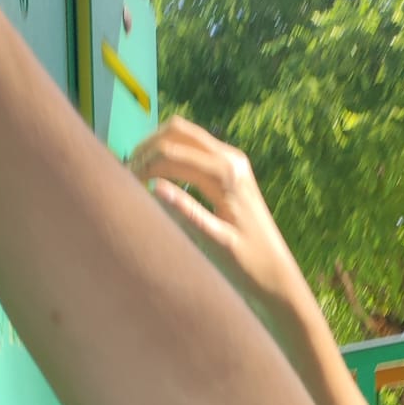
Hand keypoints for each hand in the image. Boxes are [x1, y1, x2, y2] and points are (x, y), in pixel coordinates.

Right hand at [129, 118, 302, 314]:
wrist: (278, 273)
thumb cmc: (249, 265)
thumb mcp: (216, 243)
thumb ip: (186, 213)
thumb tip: (153, 188)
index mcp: (226, 175)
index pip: (172, 154)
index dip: (144, 165)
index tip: (125, 185)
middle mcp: (230, 158)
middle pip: (177, 131)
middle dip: (147, 148)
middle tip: (128, 173)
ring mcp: (232, 159)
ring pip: (185, 134)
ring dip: (158, 146)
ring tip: (139, 172)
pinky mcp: (231, 166)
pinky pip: (195, 147)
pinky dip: (173, 152)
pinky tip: (159, 175)